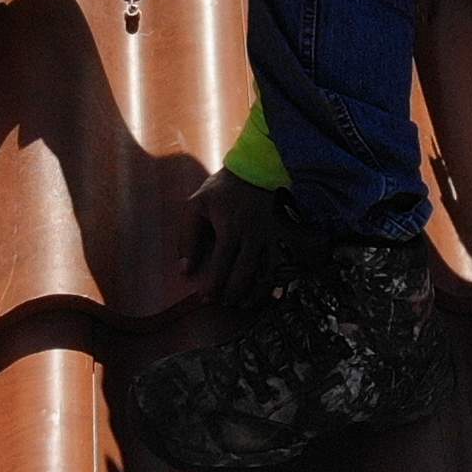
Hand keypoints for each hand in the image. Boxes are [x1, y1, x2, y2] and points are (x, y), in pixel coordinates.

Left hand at [183, 168, 290, 306]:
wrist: (258, 168)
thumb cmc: (223, 189)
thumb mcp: (197, 204)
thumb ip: (187, 236)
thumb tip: (185, 269)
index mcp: (230, 228)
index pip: (220, 266)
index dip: (213, 287)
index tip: (206, 299)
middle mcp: (253, 235)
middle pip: (245, 274)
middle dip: (234, 295)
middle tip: (226, 303)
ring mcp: (272, 236)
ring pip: (267, 273)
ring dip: (257, 293)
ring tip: (246, 303)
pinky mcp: (285, 234)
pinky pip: (286, 263)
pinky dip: (281, 281)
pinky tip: (275, 294)